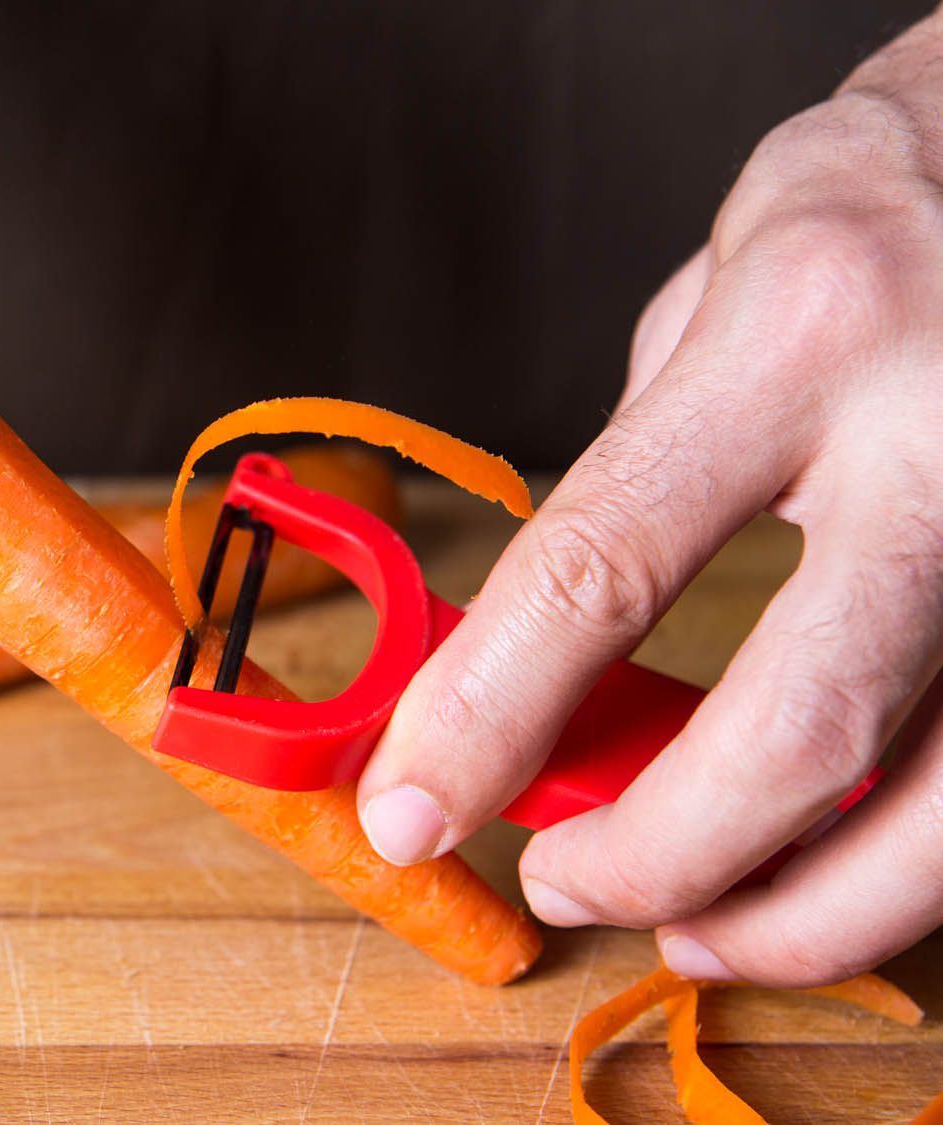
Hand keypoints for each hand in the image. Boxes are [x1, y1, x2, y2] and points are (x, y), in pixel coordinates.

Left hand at [357, 12, 942, 986]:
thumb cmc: (860, 220)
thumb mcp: (707, 305)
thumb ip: (637, 482)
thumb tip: (540, 649)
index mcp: (795, 336)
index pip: (601, 565)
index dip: (485, 713)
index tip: (409, 804)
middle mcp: (936, 441)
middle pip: (795, 729)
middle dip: (657, 852)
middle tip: (563, 885)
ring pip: (940, 811)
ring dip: (798, 914)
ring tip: (688, 926)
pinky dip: (895, 868)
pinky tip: (817, 871)